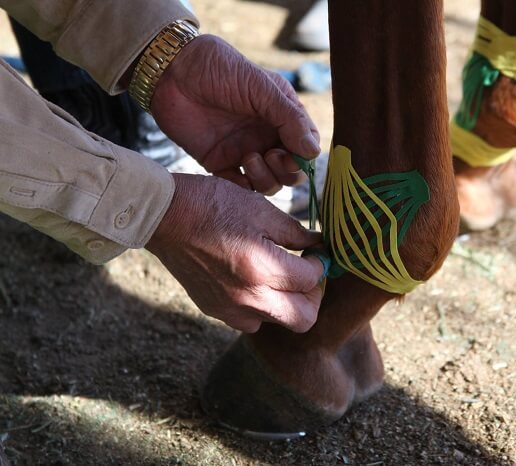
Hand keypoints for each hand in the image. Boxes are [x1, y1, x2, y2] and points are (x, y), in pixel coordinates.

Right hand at [146, 174, 324, 332]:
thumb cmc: (213, 205)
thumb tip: (318, 245)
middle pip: (303, 319)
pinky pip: (249, 319)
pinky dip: (259, 305)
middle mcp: (248, 298)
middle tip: (307, 273)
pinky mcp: (214, 310)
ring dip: (285, 303)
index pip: (311, 281)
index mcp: (263, 269)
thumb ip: (295, 232)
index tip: (315, 251)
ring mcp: (229, 308)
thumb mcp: (261, 209)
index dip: (320, 263)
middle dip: (313, 296)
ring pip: (276, 322)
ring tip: (279, 275)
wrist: (164, 216)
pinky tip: (254, 279)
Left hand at [149, 34, 320, 193]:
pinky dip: (241, 189)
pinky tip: (234, 173)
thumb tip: (313, 152)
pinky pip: (238, 188)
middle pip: (291, 170)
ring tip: (248, 158)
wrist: (171, 72)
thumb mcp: (261, 88)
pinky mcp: (219, 163)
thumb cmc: (219, 69)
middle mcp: (266, 136)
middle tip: (272, 156)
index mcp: (281, 116)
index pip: (306, 145)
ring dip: (265, 179)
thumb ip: (289, 118)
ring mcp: (243, 151)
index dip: (305, 156)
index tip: (293, 152)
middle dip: (287, 171)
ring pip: (268, 183)